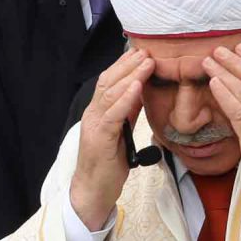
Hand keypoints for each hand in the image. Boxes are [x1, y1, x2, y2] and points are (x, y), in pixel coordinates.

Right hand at [68, 50, 150, 231]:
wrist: (93, 191)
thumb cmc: (108, 164)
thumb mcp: (122, 132)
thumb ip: (128, 112)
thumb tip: (141, 92)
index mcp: (98, 112)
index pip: (109, 81)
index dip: (125, 65)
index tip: (142, 52)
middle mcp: (93, 114)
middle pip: (108, 81)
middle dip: (128, 64)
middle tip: (147, 50)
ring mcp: (94, 125)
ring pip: (110, 93)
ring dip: (130, 75)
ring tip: (147, 62)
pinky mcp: (99, 139)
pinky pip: (112, 114)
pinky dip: (125, 98)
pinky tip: (137, 87)